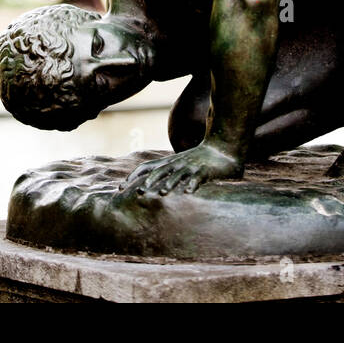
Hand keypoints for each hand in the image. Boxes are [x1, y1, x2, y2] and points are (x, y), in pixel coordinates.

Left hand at [123, 142, 243, 195]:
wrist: (221, 149)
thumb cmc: (198, 159)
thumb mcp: (178, 163)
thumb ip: (165, 172)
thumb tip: (145, 183)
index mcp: (169, 163)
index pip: (147, 167)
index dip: (134, 176)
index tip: (122, 186)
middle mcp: (178, 163)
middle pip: (161, 171)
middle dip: (150, 181)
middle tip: (140, 192)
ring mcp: (191, 166)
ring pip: (179, 175)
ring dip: (171, 183)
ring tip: (163, 193)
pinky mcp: (205, 171)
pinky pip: (198, 177)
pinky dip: (193, 184)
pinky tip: (189, 192)